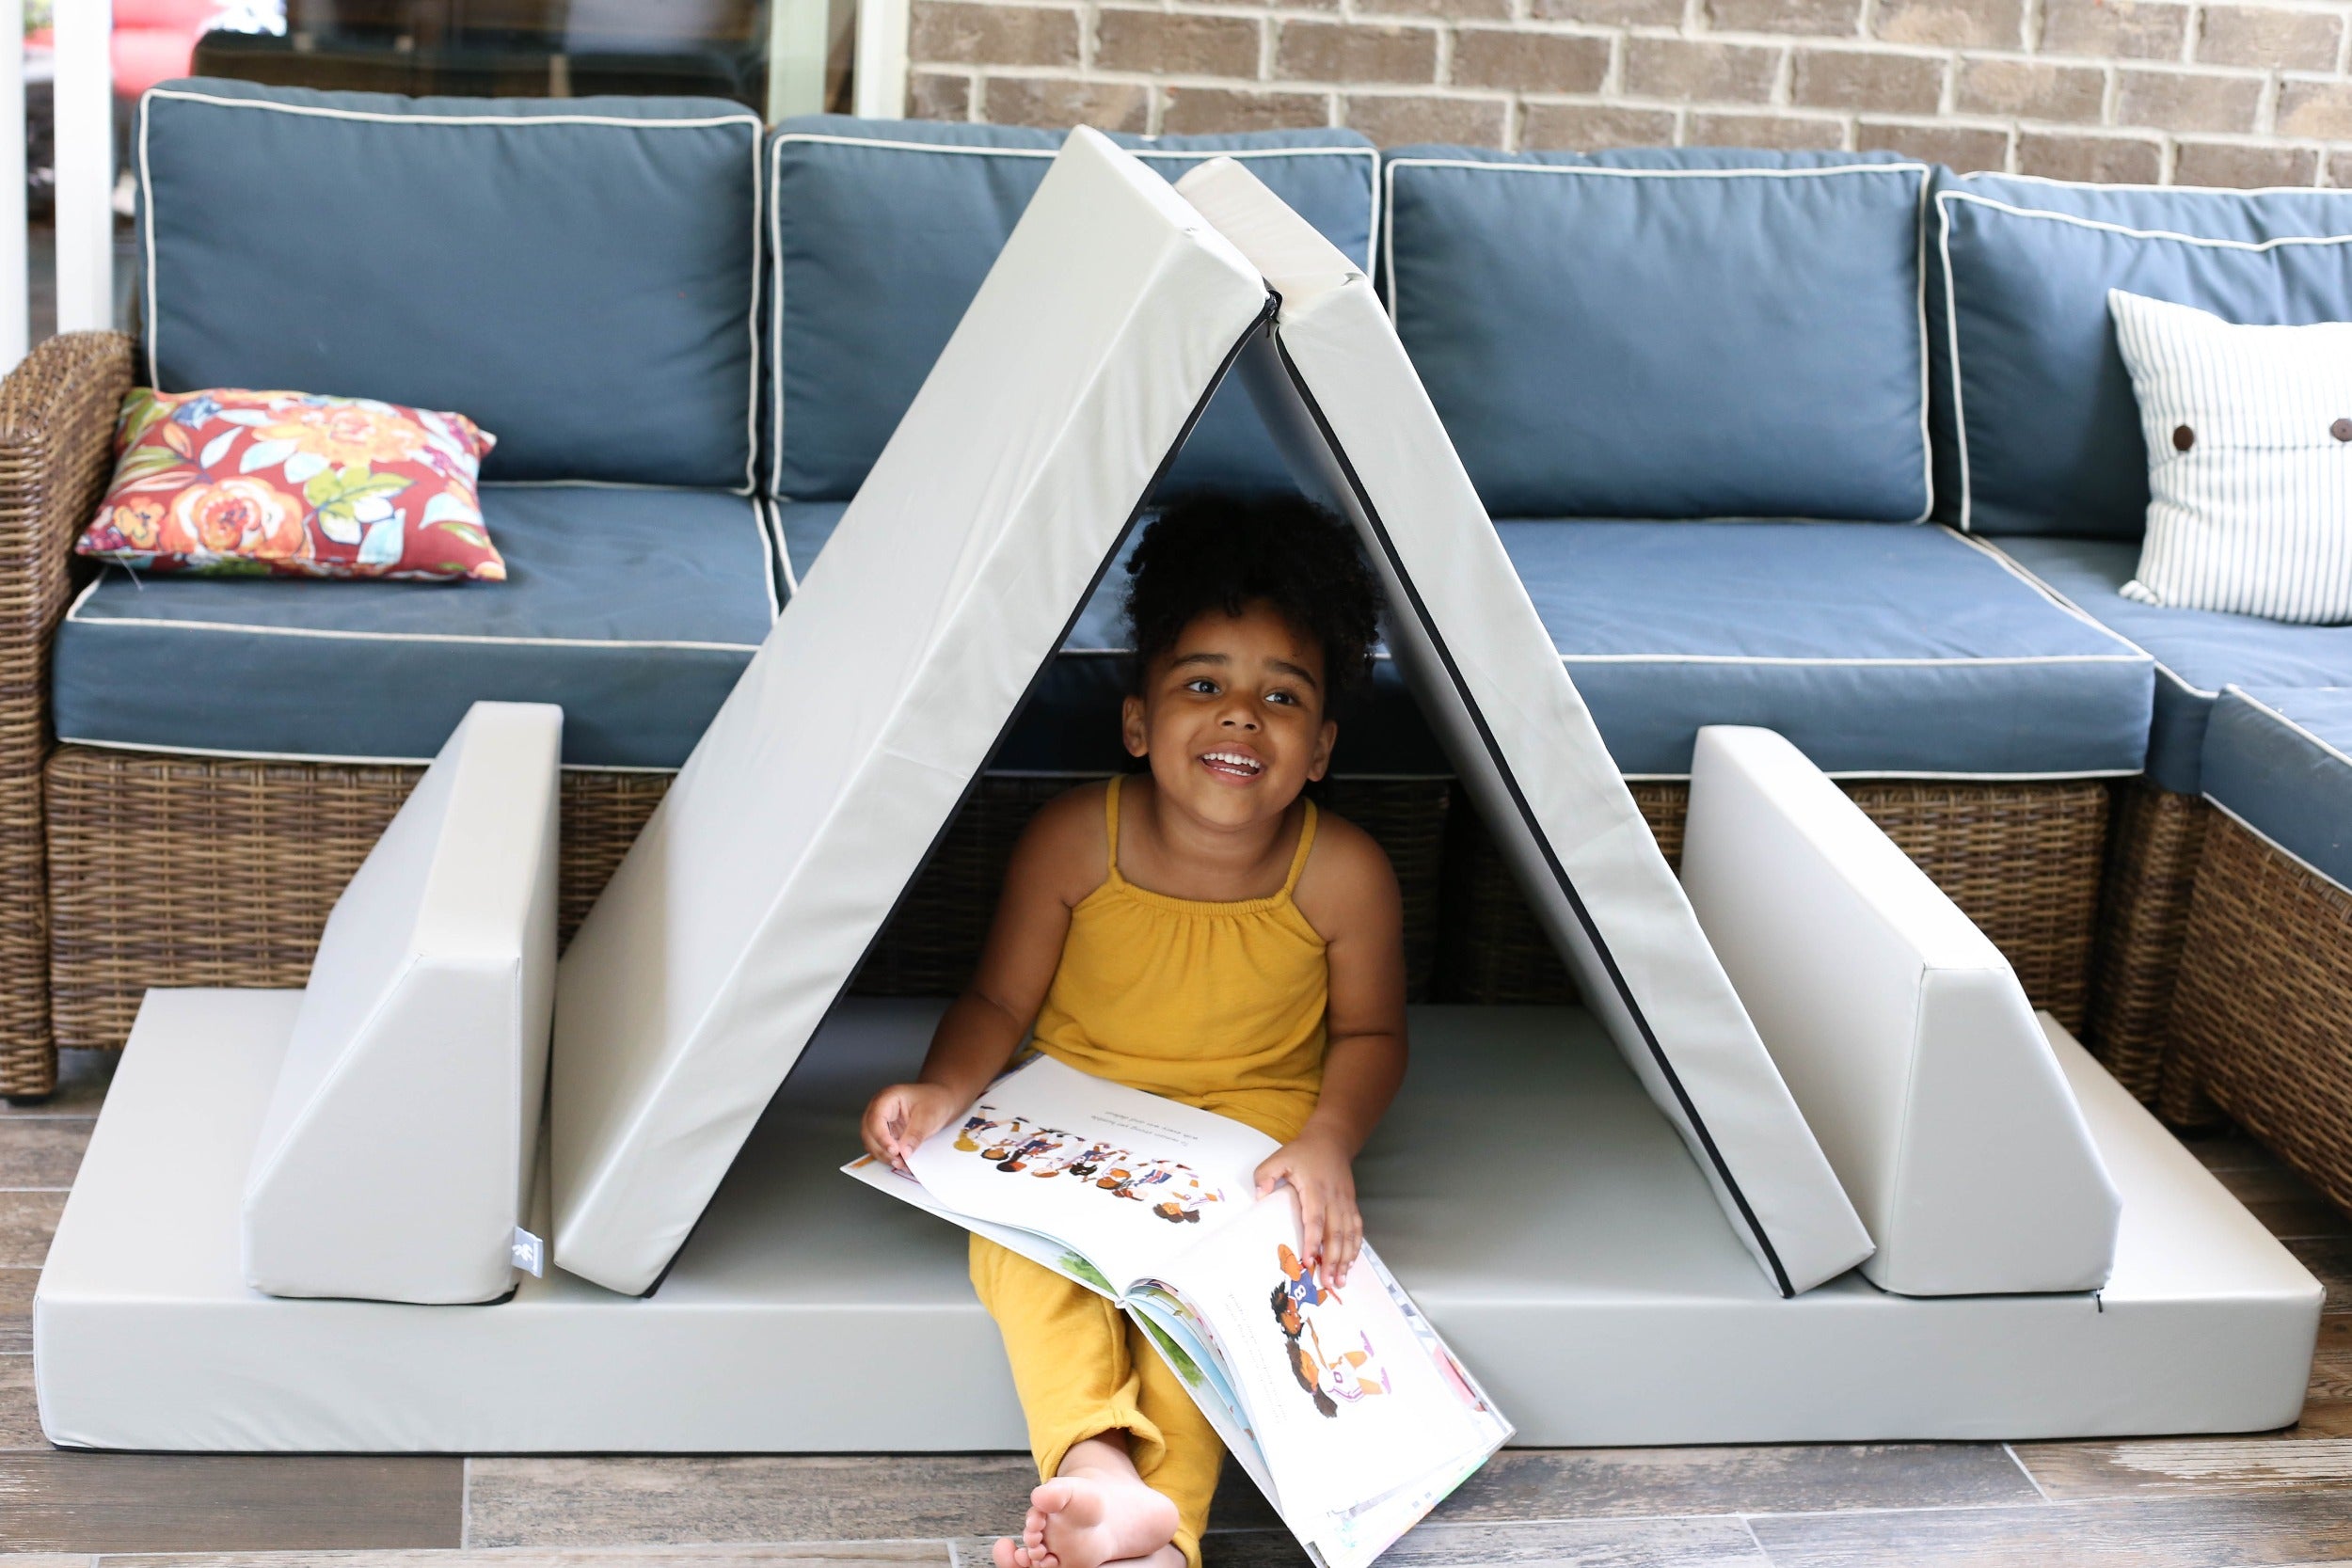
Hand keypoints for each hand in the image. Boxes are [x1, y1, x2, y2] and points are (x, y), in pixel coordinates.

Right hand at [861, 1081, 965, 1174]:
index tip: (894, 1150)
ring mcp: (880, 1122)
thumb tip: (904, 1152)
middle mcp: (878, 1110)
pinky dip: (889, 1157)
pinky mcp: (885, 1134)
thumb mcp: (928, 1116)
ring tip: (903, 1164)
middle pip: (869, 1133)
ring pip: (872, 1143)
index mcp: (887, 1098)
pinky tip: (902, 1162)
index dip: (882, 1137)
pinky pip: (881, 1148)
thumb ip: (915, 1134)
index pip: (875, 1119)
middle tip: (899, 1161)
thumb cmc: (934, 1100)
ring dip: (884, 1156)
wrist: (940, 1100)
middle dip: (882, 1150)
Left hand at [1255, 1128, 1361, 1288]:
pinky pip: (1356, 1229)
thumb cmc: (1303, 1153)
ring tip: (1340, 1280)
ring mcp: (1345, 1202)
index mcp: (1315, 1189)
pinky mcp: (1351, 1204)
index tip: (1309, 1260)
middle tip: (1327, 1281)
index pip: (1315, 1219)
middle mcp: (1334, 1198)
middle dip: (1332, 1259)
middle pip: (1335, 1233)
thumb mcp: (1279, 1158)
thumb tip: (1260, 1196)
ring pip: (1348, 1234)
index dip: (1314, 1241)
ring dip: (1345, 1259)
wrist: (1331, 1141)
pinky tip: (1350, 1263)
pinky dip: (1355, 1247)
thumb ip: (1265, 1175)